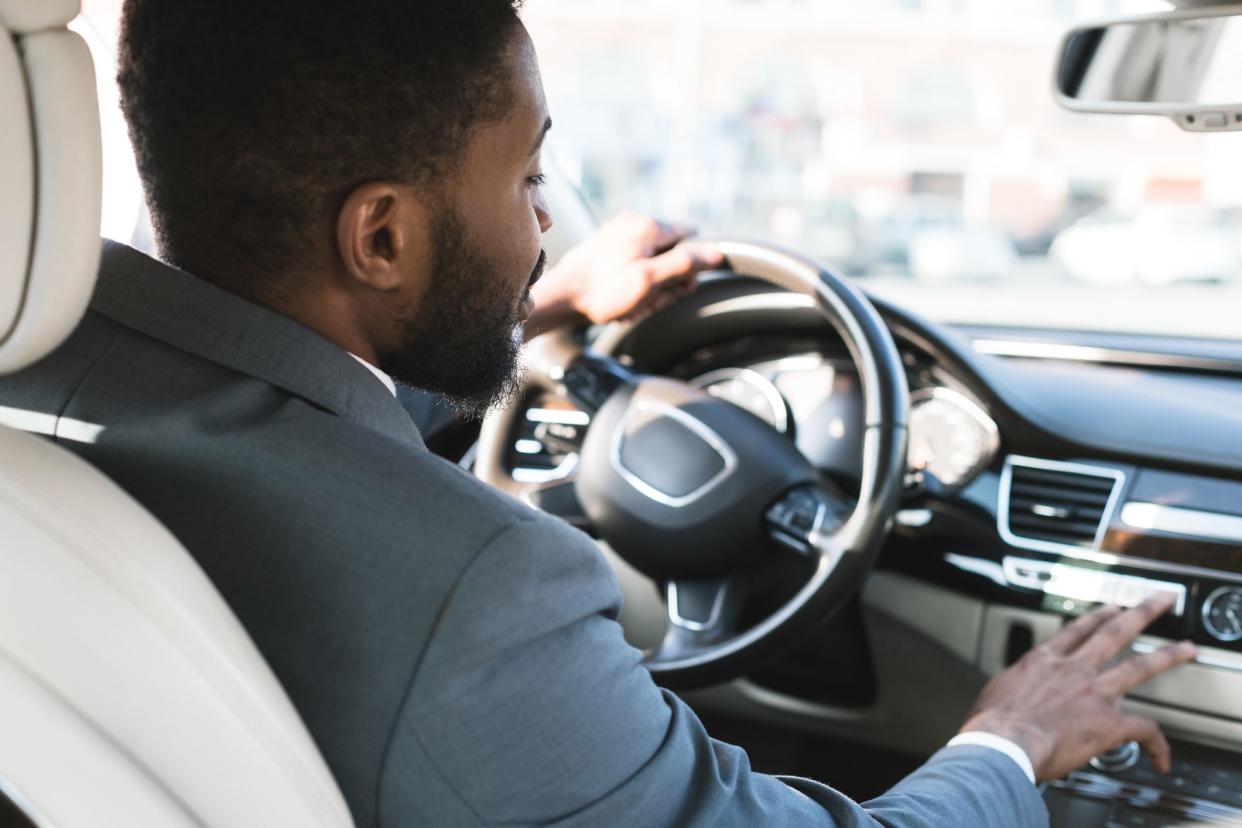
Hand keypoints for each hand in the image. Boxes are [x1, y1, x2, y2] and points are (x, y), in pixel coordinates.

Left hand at [527, 212, 723, 335]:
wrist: (561, 297)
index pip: (691, 239)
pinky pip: (634, 265)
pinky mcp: (607, 246)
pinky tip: (619, 299)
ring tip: (630, 303)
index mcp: (648, 225)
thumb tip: (716, 252)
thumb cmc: (603, 291)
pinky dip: (632, 285)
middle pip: (671, 253)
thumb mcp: (649, 280)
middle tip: (648, 300)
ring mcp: (619, 233)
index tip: (675, 286)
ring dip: (648, 288)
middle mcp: (634, 222)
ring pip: (652, 263)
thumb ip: (684, 264)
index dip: (689, 266)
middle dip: (665, 282)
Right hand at [959, 593, 1196, 781]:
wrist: (1003, 743)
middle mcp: (1073, 670)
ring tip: (1188, 648)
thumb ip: (1013, 686)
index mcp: (1043, 661)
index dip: (1096, 617)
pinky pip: (1143, 731)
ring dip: (1168, 657)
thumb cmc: (991, 723)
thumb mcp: (995, 691)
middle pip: (1114, 633)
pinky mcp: (1108, 723)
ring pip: (1139, 668)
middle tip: (1160, 600)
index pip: (1076, 631)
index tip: (1111, 609)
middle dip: (1141, 613)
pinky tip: (1163, 758)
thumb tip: (1010, 693)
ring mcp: (1094, 693)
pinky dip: (1158, 746)